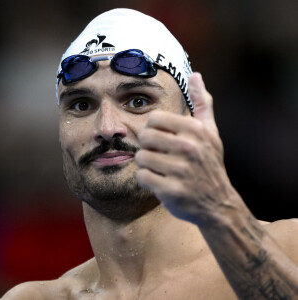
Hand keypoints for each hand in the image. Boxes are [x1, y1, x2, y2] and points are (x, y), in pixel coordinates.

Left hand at [135, 73, 232, 224]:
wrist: (217, 203)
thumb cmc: (209, 164)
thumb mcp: (211, 132)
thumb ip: (202, 103)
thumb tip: (195, 74)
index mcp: (196, 130)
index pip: (154, 118)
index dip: (154, 130)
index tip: (163, 140)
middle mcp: (189, 148)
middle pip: (144, 136)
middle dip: (148, 147)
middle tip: (160, 156)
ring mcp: (181, 170)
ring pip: (140, 157)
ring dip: (147, 165)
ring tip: (161, 170)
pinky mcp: (171, 191)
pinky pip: (142, 177)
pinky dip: (147, 180)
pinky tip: (160, 182)